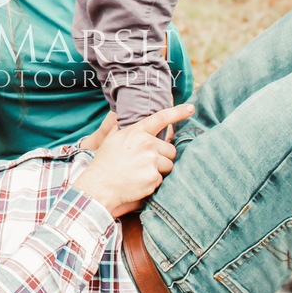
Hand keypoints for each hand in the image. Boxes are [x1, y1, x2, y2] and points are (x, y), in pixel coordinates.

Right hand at [71, 104, 194, 217]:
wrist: (101, 185)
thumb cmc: (105, 161)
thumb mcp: (112, 139)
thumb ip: (122, 129)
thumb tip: (122, 120)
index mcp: (137, 132)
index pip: (162, 118)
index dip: (178, 112)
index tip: (191, 107)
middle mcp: (147, 144)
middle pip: (170, 149)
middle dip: (163, 156)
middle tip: (147, 162)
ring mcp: (151, 161)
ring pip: (168, 164)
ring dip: (160, 169)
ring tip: (141, 172)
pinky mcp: (154, 177)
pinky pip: (162, 179)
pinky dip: (153, 182)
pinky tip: (140, 181)